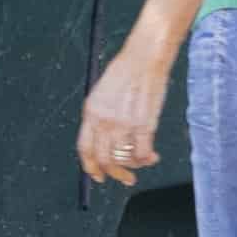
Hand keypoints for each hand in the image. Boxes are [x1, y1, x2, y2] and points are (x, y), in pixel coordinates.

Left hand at [77, 41, 172, 185]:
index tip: (99, 176)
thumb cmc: (125, 73)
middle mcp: (104, 121)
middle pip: (104, 160)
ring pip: (124, 159)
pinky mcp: (143, 125)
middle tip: (126, 178)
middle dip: (115, 173)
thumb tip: (105, 143)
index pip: (85, 149)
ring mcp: (123, 124)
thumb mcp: (101, 94)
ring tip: (143, 162)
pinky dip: (147, 159)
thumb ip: (100, 118)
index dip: (91, 167)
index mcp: (90, 113)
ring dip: (134, 166)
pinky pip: (141, 153)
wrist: (144, 59)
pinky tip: (152, 156)